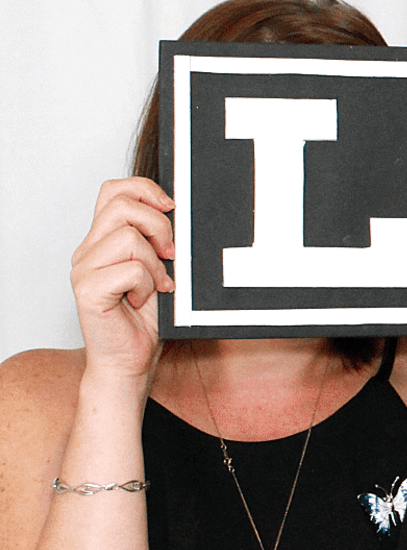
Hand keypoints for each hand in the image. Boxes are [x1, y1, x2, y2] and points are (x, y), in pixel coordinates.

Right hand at [70, 178, 175, 382]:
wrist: (132, 361)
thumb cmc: (148, 318)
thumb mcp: (161, 269)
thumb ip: (159, 240)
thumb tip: (179, 212)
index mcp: (103, 240)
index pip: (113, 191)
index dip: (145, 189)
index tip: (171, 208)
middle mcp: (88, 250)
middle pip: (122, 207)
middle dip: (159, 226)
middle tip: (170, 255)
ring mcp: (83, 270)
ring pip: (128, 237)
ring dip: (154, 262)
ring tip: (156, 284)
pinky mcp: (87, 290)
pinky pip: (130, 269)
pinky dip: (147, 284)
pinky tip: (144, 300)